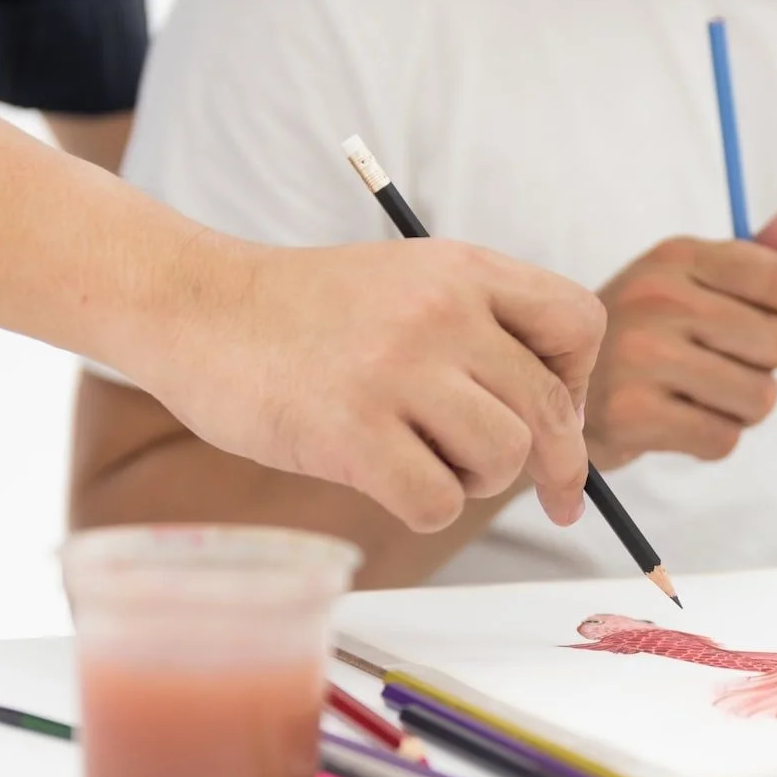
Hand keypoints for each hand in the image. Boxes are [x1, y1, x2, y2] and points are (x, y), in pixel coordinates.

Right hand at [123, 236, 605, 532]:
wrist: (196, 308)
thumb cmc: (305, 315)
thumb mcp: (406, 283)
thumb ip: (481, 330)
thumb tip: (561, 430)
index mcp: (462, 269)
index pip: (578, 323)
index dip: (579, 381)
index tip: (557, 415)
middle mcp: (441, 311)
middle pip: (550, 408)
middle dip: (556, 464)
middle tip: (554, 496)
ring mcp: (396, 370)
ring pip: (503, 458)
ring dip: (477, 480)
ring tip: (425, 459)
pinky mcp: (351, 431)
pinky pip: (439, 501)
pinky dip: (425, 507)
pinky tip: (387, 480)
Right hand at [585, 204, 776, 469]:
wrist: (552, 391)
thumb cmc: (638, 337)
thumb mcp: (686, 282)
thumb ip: (753, 257)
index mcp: (676, 256)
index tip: (757, 327)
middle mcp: (657, 297)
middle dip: (763, 368)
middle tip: (720, 369)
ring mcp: (640, 355)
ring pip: (759, 398)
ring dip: (740, 411)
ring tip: (700, 399)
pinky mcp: (630, 413)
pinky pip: (723, 440)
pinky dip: (711, 441)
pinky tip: (678, 425)